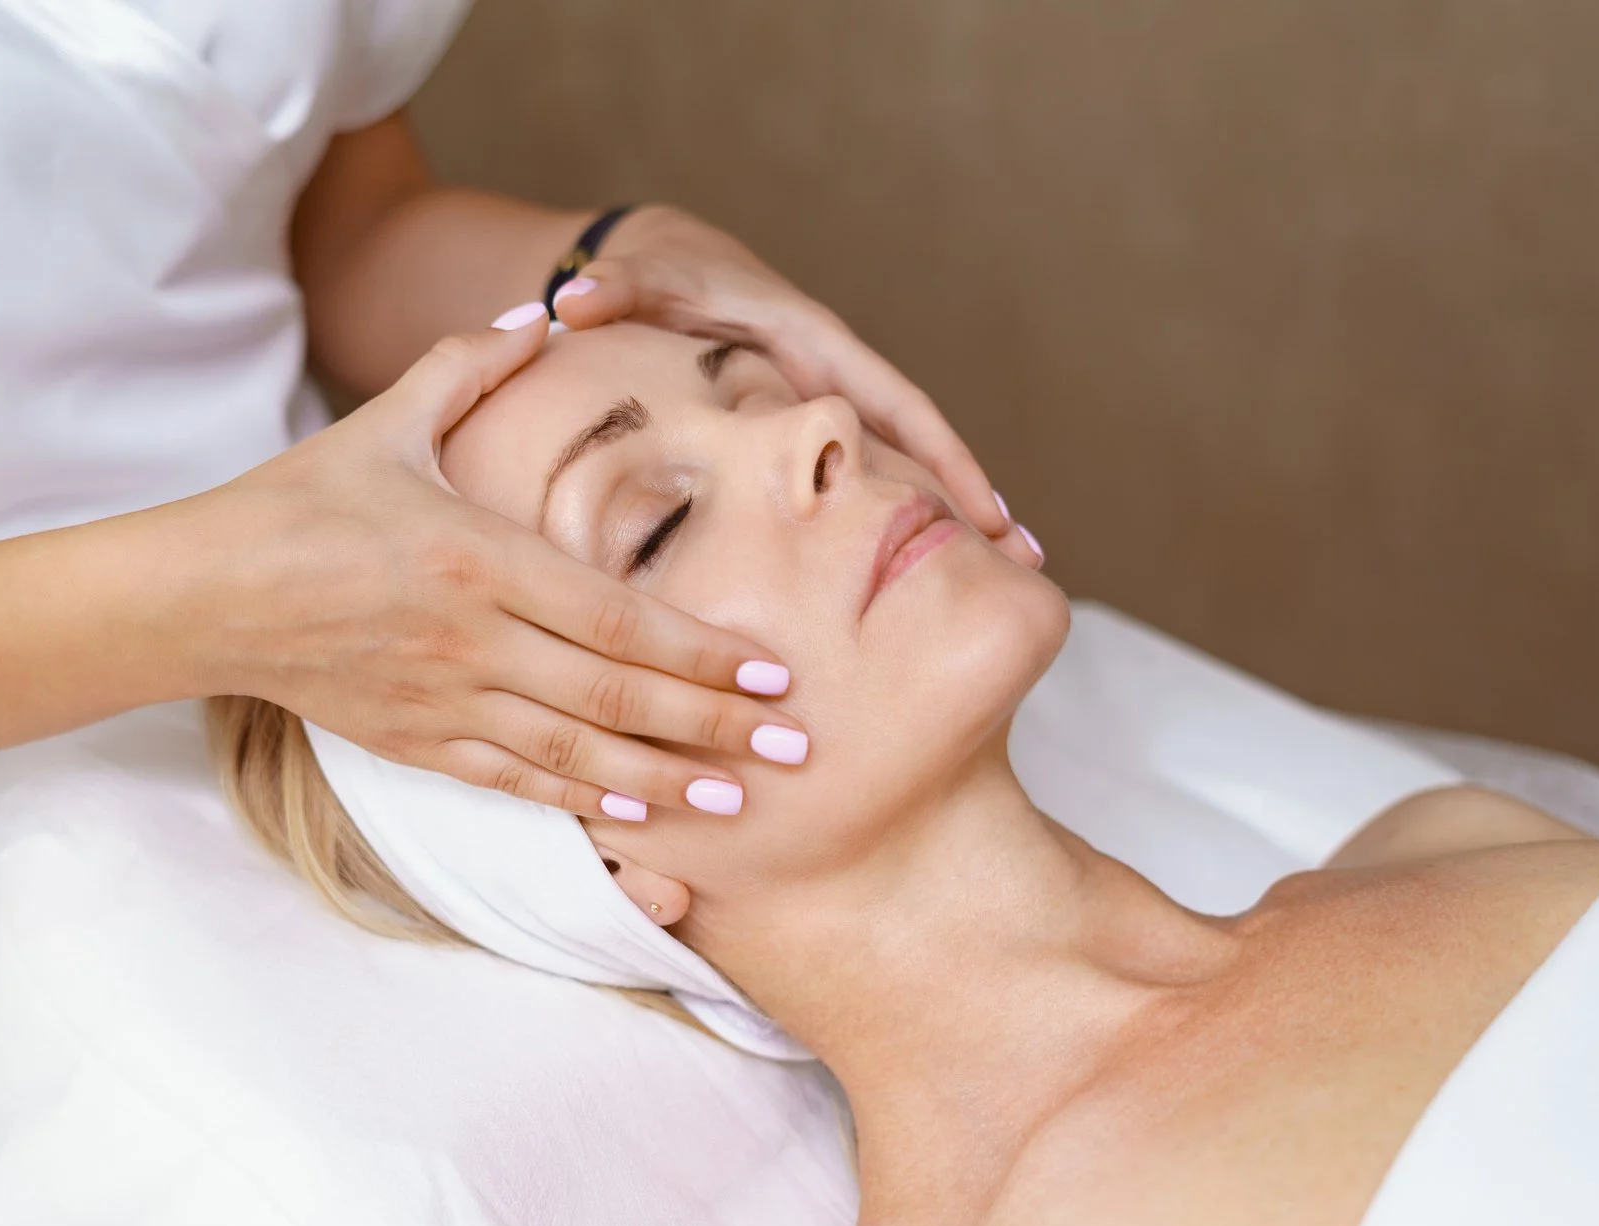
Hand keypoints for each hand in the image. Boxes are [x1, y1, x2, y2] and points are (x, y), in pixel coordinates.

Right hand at [178, 304, 805, 818]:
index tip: (769, 673)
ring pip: (575, 754)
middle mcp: (471, 640)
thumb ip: (471, 365)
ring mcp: (444, 701)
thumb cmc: (301, 500)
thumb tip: (547, 311)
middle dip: (713, 727)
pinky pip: (514, 783)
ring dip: (665, 781)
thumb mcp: (388, 421)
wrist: (203, 594)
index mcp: (477, 557)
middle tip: (794, 750)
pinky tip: (638, 815)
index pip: (617, 616)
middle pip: (616, 696)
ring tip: (738, 802)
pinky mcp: (416, 744)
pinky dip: (581, 802)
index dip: (699, 652)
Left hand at [549, 205, 1042, 568]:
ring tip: (1004, 581)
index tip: (984, 510)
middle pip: (917, 446)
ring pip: (899, 470)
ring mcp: (830, 410)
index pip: (894, 406)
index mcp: (814, 346)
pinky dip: (900, 520)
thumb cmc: (665, 279)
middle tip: (1024, 563)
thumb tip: (574, 302)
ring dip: (950, 517)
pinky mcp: (814, 435)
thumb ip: (617, 295)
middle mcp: (837, 379)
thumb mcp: (644, 284)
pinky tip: (920, 573)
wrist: (674, 271)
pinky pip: (865, 482)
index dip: (942, 457)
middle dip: (971, 499)